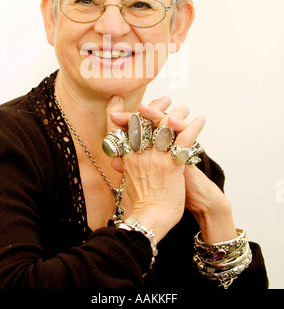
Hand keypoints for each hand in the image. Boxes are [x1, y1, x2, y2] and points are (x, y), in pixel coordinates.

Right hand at [106, 96, 203, 241]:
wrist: (149, 220)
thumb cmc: (140, 203)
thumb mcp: (127, 180)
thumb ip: (126, 165)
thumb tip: (119, 159)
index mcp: (127, 157)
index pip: (124, 127)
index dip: (127, 112)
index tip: (131, 102)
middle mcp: (139, 153)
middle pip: (145, 121)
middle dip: (156, 107)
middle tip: (166, 99)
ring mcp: (155, 158)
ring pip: (166, 126)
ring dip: (177, 114)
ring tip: (185, 109)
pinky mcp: (171, 165)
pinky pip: (184, 139)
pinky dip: (194, 127)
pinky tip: (201, 119)